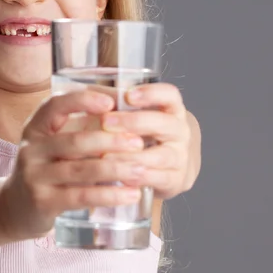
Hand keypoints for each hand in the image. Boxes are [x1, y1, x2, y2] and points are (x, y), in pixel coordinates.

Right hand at [0, 90, 148, 241]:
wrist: (15, 207)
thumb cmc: (47, 169)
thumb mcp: (54, 144)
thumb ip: (80, 129)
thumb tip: (127, 113)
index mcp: (35, 128)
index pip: (54, 105)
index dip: (82, 100)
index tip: (111, 102)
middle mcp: (31, 149)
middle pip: (75, 141)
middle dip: (111, 140)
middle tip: (139, 142)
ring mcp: (34, 176)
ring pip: (81, 170)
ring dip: (116, 169)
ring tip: (142, 170)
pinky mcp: (43, 202)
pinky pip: (81, 196)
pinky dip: (109, 195)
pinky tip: (131, 194)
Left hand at [102, 82, 200, 199]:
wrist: (168, 164)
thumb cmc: (145, 132)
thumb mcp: (134, 115)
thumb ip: (117, 105)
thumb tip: (92, 96)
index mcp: (171, 109)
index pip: (169, 94)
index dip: (151, 93)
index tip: (128, 96)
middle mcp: (180, 130)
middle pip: (164, 123)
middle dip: (133, 122)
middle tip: (105, 122)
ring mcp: (180, 155)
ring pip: (160, 155)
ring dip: (131, 156)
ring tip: (106, 155)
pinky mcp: (175, 179)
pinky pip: (159, 178)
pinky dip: (138, 177)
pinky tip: (119, 176)